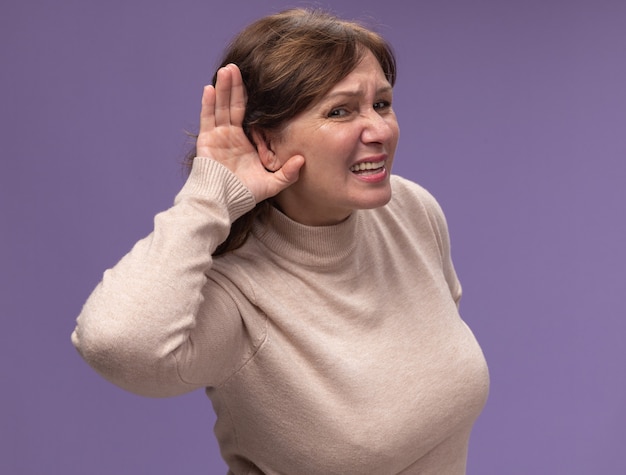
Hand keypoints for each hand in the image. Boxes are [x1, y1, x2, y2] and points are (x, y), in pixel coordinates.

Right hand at [197, 64, 303, 201]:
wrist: (223, 203)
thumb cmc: (245, 195)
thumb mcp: (272, 184)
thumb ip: (288, 173)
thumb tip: (302, 159)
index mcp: (246, 143)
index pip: (249, 115)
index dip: (252, 99)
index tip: (259, 82)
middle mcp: (231, 136)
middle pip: (234, 105)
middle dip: (236, 86)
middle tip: (239, 67)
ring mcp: (218, 136)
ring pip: (221, 107)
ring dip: (223, 88)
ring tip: (227, 69)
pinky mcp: (206, 140)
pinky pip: (207, 118)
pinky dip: (208, 103)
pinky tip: (210, 88)